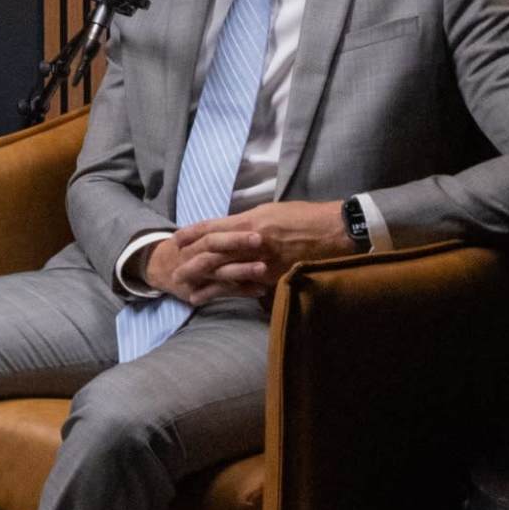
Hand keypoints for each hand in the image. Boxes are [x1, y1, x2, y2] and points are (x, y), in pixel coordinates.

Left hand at [145, 200, 348, 305]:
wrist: (334, 232)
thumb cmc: (304, 217)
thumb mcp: (272, 211)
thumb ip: (249, 221)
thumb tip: (233, 228)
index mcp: (250, 221)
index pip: (213, 227)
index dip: (192, 234)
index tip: (176, 239)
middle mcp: (252, 242)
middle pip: (213, 253)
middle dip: (191, 262)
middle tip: (174, 271)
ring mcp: (263, 262)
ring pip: (226, 273)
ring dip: (205, 283)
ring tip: (187, 290)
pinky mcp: (274, 278)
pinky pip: (246, 286)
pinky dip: (229, 293)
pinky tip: (216, 298)